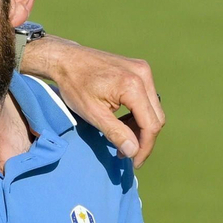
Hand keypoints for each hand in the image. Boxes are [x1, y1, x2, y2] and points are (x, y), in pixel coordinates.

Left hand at [21, 37, 164, 165]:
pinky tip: (123, 123)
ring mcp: (143, 70)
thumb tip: (133, 152)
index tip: (135, 163)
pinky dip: (139, 114)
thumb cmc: (75, 85)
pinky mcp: (139, 69)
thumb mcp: (93, 114)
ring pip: (153, 109)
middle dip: (143, 140)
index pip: (150, 125)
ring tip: (122, 139)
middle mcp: (143, 74)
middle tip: (126, 153)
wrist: (66, 59)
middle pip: (156, 118)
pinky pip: (147, 98)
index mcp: (133, 85)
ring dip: (141, 128)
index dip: (145, 148)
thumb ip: (115, 133)